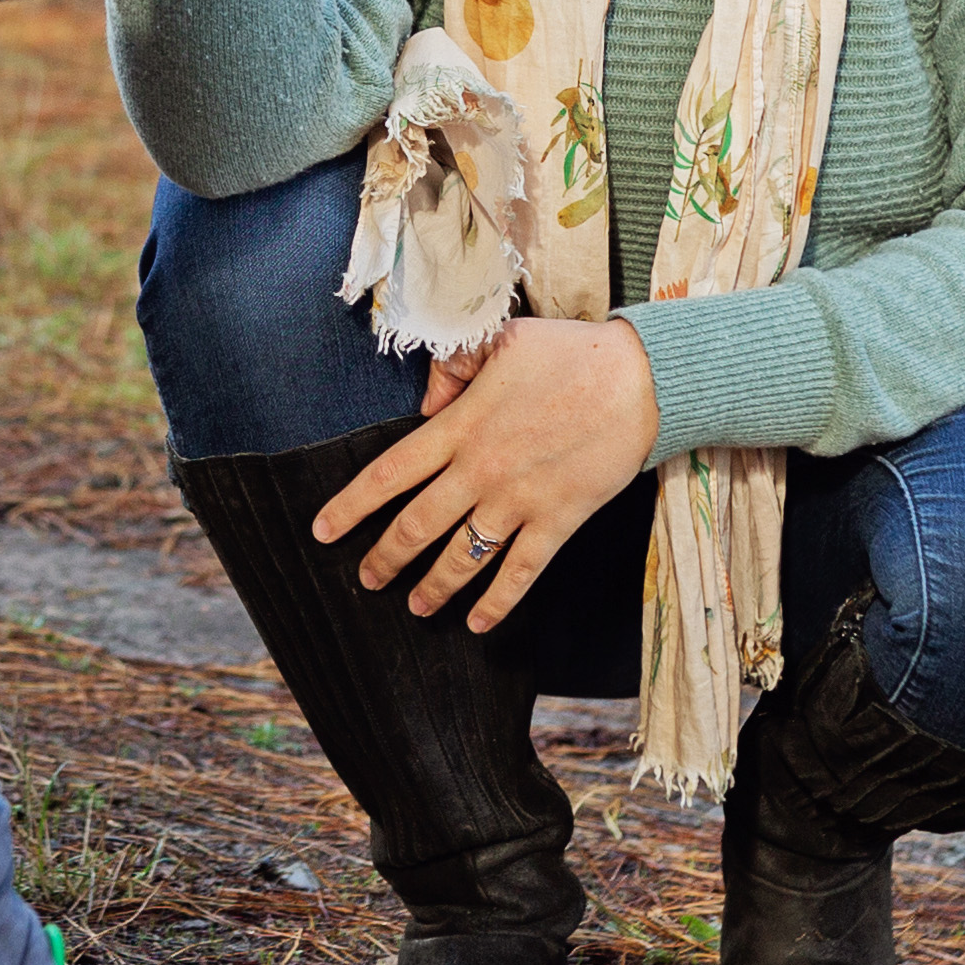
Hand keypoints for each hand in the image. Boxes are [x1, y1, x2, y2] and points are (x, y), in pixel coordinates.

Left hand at [321, 314, 660, 635]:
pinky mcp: (558, 520)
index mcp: (459, 427)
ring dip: (432, 587)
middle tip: (366, 580)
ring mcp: (518, 500)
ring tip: (414, 607)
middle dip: (384, 559)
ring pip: (461, 558)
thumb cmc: (571, 353)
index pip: (389, 474)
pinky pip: (520, 572)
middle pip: (416, 526)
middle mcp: (480, 470)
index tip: (322, 531)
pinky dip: (497, 602)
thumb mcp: (502, 339)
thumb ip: (455, 366)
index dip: (351, 506)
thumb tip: (427, 399)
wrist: (642, 379)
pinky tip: (477, 624)